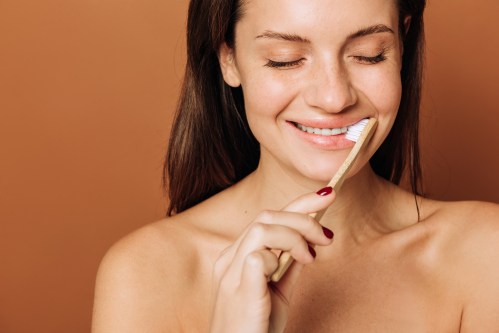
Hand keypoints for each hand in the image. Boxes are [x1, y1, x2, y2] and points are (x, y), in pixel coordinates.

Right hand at [209, 187, 335, 332]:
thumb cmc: (257, 327)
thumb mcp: (279, 292)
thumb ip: (290, 266)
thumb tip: (310, 242)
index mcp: (237, 255)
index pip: (267, 218)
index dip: (299, 203)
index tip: (327, 195)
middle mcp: (230, 258)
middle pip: (266, 217)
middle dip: (303, 219)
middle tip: (326, 238)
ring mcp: (231, 273)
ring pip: (262, 229)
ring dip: (294, 237)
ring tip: (310, 257)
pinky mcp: (238, 289)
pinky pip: (258, 257)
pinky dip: (279, 258)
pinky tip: (288, 271)